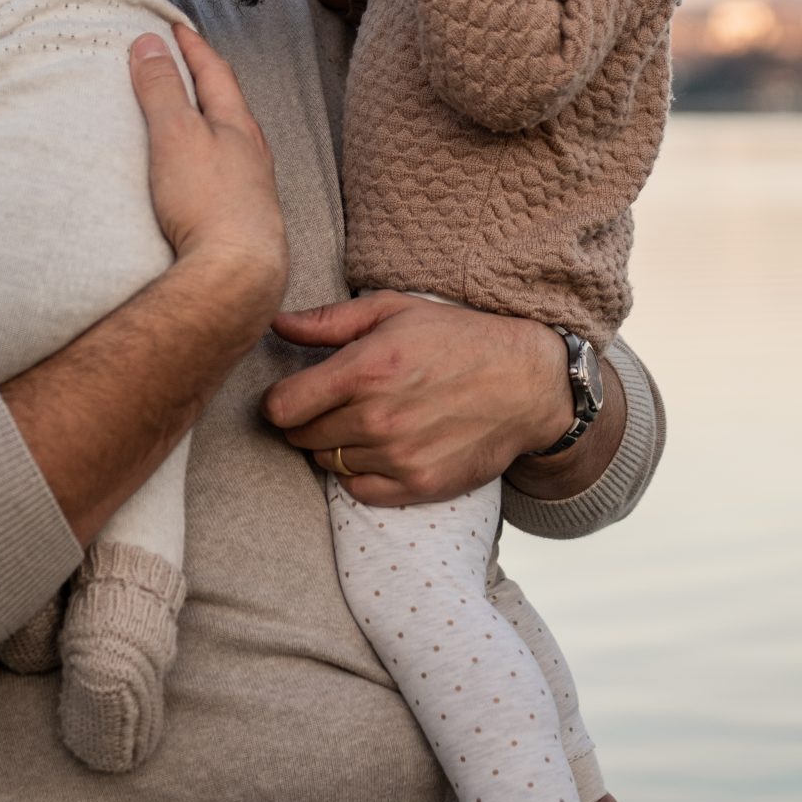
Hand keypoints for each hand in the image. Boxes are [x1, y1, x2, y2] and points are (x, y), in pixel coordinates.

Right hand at [129, 26, 288, 319]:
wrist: (238, 275)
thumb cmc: (208, 201)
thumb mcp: (176, 134)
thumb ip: (162, 89)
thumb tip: (151, 43)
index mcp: (238, 125)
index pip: (216, 72)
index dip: (193, 47)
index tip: (176, 27)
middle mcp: (252, 153)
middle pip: (229, 105)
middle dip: (205, 81)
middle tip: (183, 64)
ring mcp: (252, 188)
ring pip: (231, 142)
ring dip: (209, 122)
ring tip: (188, 117)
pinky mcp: (243, 220)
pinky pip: (225, 175)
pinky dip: (208, 159)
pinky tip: (198, 176)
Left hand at [263, 293, 575, 504]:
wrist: (525, 383)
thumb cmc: (456, 338)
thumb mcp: (393, 310)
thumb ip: (328, 321)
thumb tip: (276, 324)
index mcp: (366, 368)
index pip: (282, 407)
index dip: (280, 401)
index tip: (294, 395)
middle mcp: (377, 417)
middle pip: (301, 437)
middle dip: (307, 421)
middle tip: (334, 404)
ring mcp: (398, 456)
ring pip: (328, 463)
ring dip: (335, 445)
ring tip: (364, 420)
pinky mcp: (419, 485)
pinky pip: (358, 491)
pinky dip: (359, 473)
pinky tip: (380, 448)